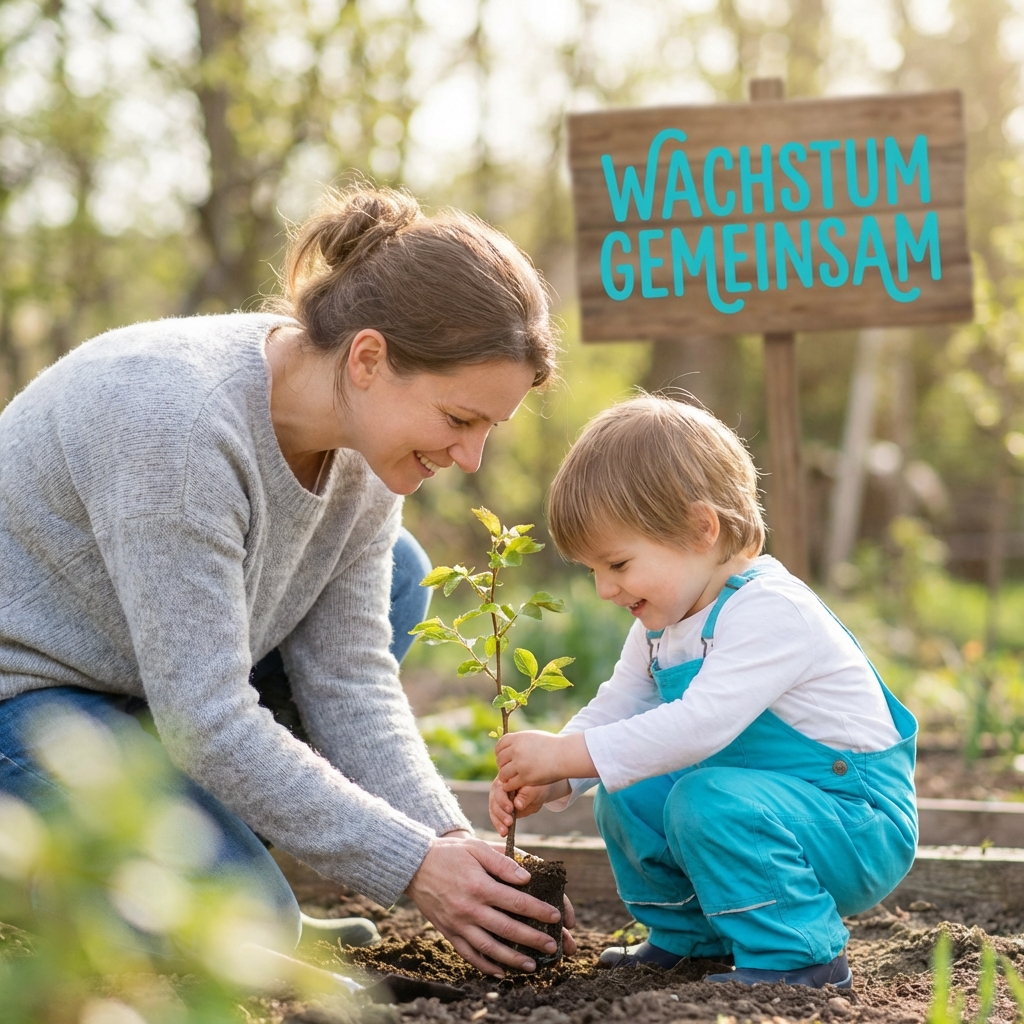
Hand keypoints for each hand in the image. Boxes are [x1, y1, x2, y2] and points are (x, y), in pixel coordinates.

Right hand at [405, 835, 563, 976]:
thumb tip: (527, 877)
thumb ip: (502, 862)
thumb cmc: (450, 853)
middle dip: (533, 939)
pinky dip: (484, 965)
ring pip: (490, 948)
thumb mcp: (476, 848)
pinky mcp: (448, 932)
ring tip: (532, 965)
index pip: (517, 902)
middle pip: (508, 929)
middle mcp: (470, 909)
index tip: (555, 916)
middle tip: (552, 946)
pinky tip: (500, 971)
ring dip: (512, 959)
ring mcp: (458, 924)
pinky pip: (468, 954)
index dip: (538, 910)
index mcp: (480, 886)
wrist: (414, 865)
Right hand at [489, 777, 558, 834]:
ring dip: (499, 822)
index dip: (504, 800)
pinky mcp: (500, 811)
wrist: (537, 793)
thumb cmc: (536, 786)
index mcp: (505, 780)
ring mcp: (498, 800)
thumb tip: (518, 805)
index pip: (500, 790)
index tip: (511, 809)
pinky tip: (504, 833)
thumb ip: (526, 795)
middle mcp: (498, 789)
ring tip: (505, 831)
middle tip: (509, 822)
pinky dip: (499, 826)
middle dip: (501, 813)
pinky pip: (497, 818)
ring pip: (494, 812)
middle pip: (495, 802)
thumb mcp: (534, 789)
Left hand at [495, 731, 596, 790]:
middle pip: (500, 760)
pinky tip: (514, 786)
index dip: (500, 753)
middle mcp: (516, 750)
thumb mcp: (533, 737)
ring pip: (503, 773)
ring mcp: (520, 764)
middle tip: (508, 770)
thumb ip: (520, 741)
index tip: (504, 759)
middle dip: (503, 766)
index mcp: (518, 738)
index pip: (499, 746)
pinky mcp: (525, 777)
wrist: (564, 755)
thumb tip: (508, 744)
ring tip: (509, 779)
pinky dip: (509, 786)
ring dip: (504, 777)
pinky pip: (510, 784)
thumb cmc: (551, 746)